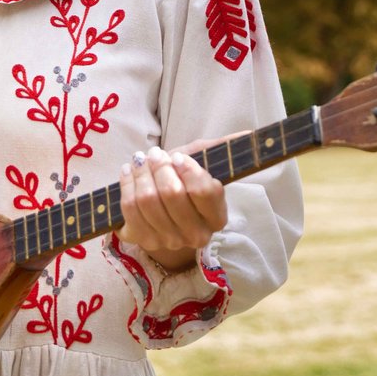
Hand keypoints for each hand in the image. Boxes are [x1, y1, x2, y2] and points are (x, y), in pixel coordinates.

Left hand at [117, 142, 228, 272]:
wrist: (162, 213)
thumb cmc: (185, 183)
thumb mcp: (203, 164)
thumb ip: (222, 149)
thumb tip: (249, 134)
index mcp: (217, 217)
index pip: (205, 192)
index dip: (189, 170)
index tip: (179, 157)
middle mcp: (196, 235)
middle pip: (173, 194)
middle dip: (161, 167)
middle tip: (156, 154)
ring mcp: (168, 241)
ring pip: (148, 200)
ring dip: (141, 173)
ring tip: (141, 160)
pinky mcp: (143, 241)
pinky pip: (129, 209)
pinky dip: (126, 185)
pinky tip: (129, 172)